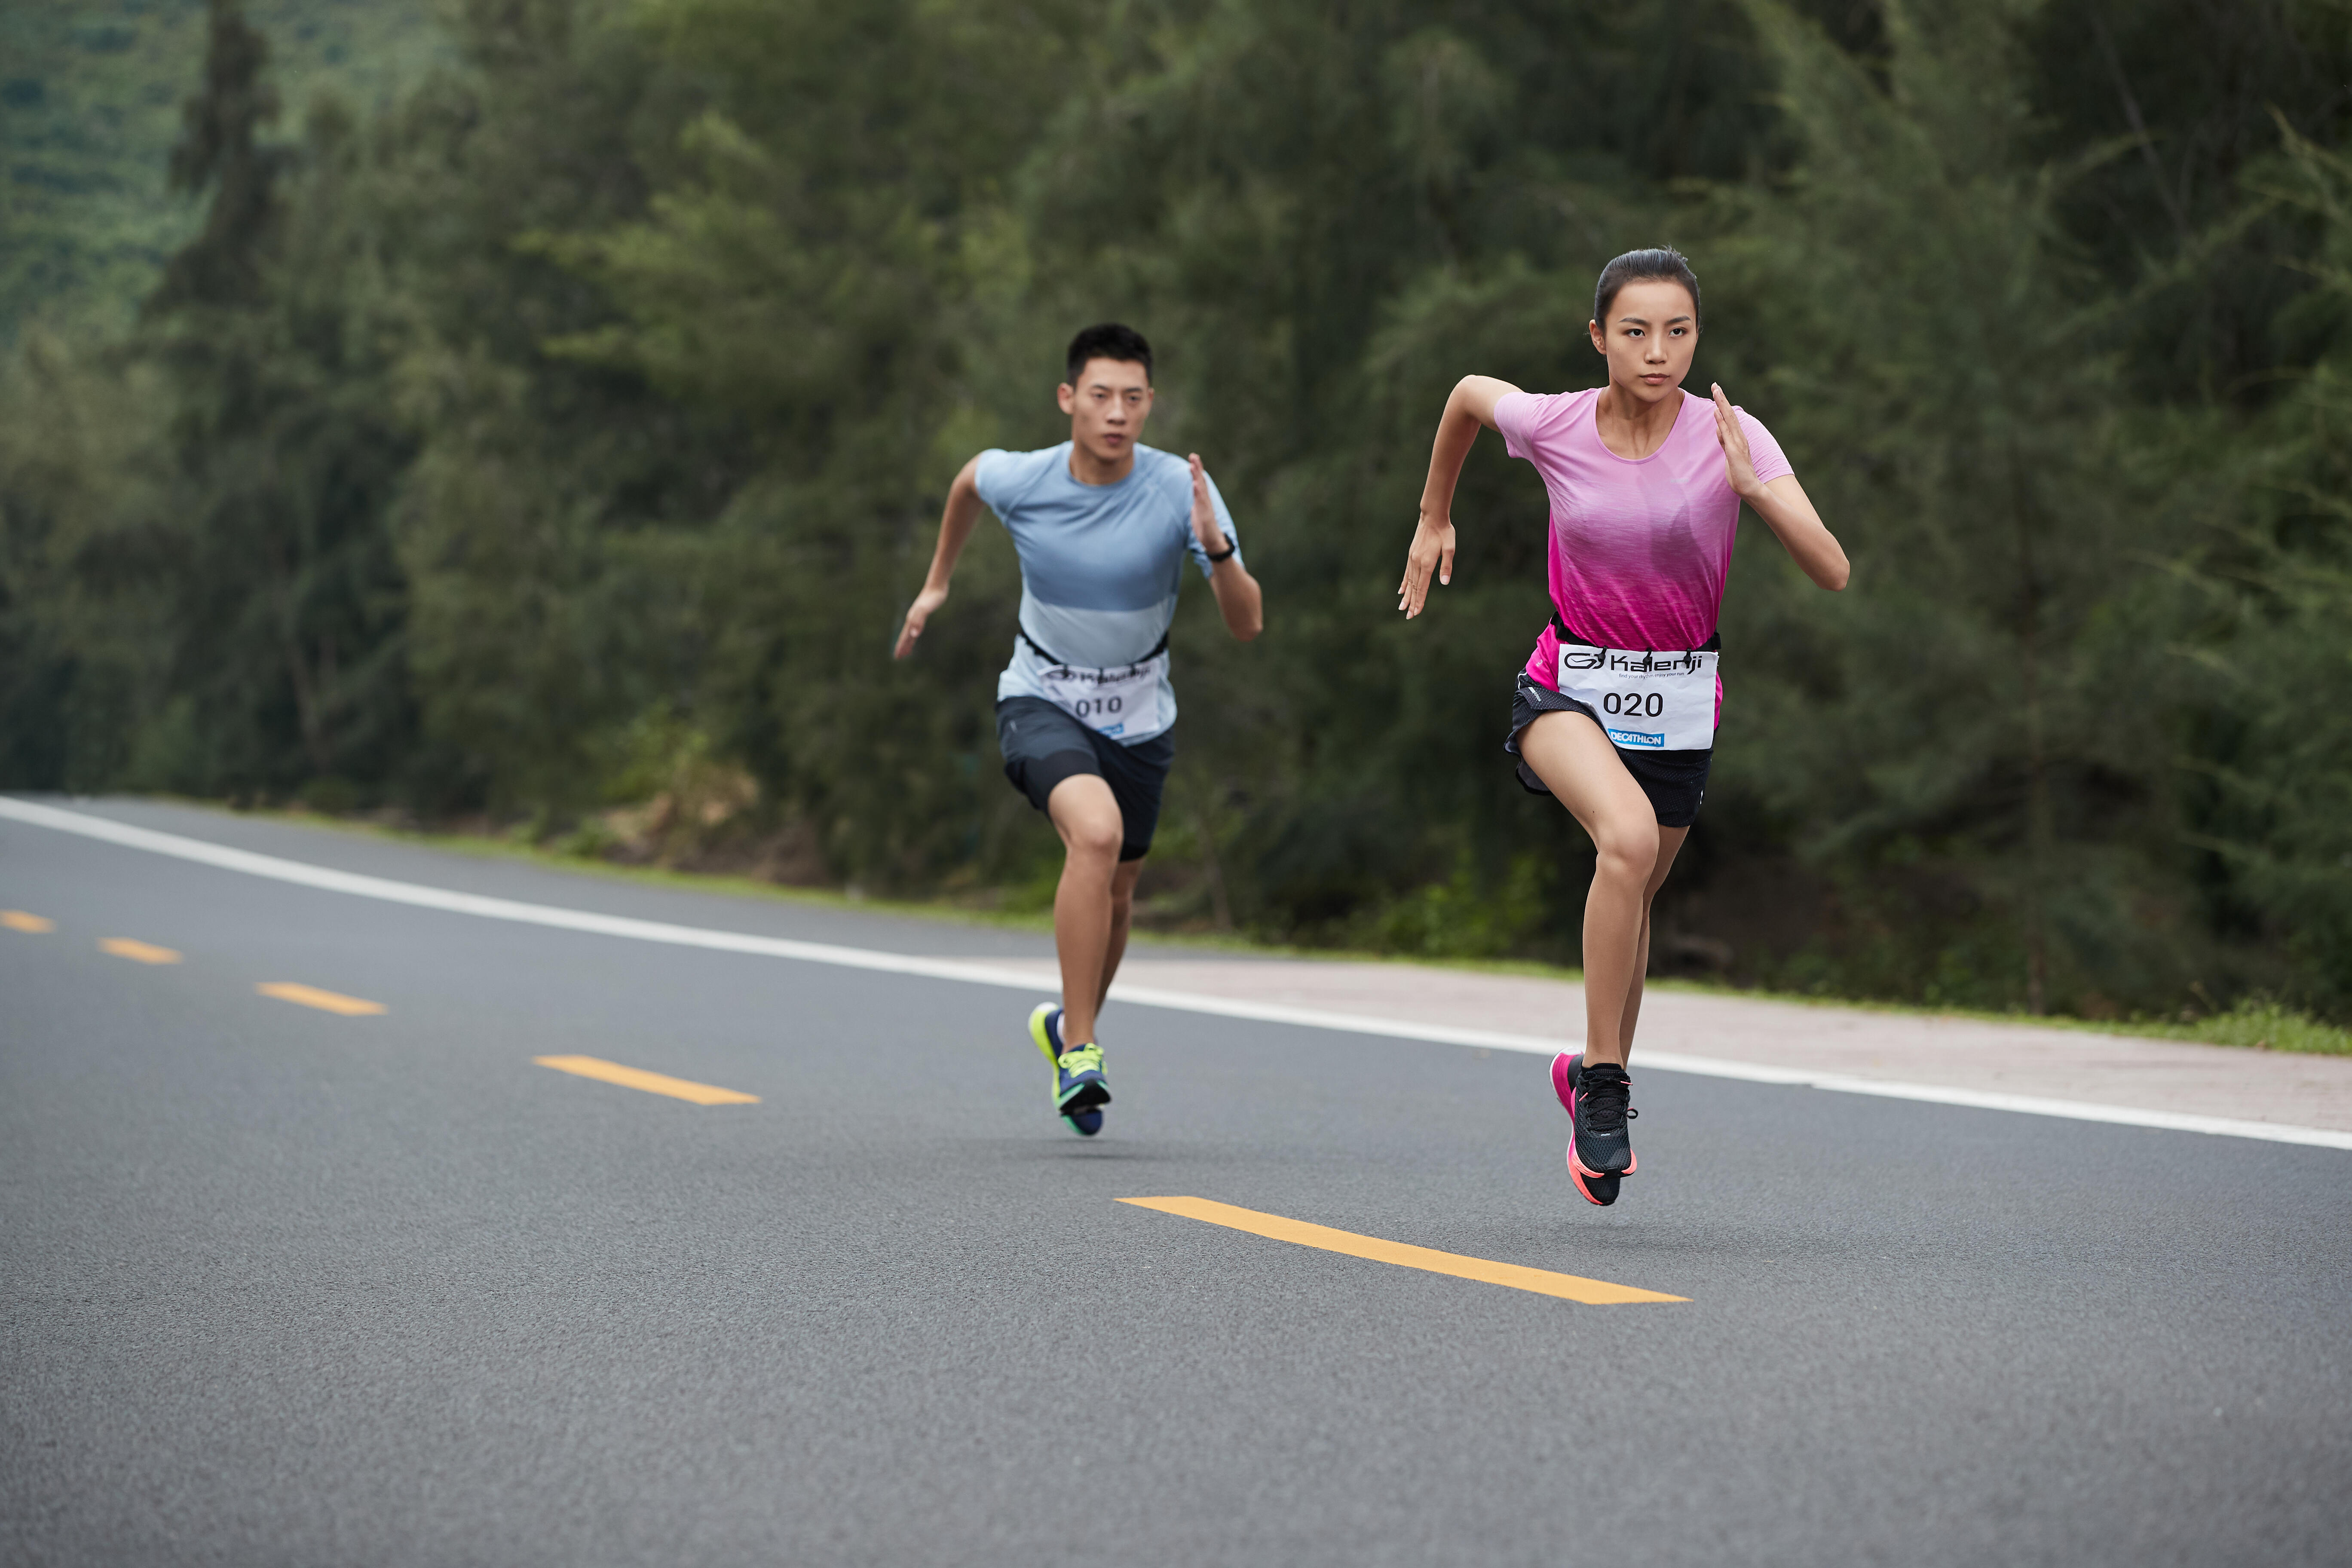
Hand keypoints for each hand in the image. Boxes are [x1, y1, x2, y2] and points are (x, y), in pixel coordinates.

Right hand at [893, 585, 947, 658]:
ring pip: (911, 632)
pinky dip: (915, 633)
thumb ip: (919, 621)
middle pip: (906, 636)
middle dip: (902, 647)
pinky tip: (916, 634)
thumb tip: (914, 635)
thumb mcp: (925, 610)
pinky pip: (917, 627)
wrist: (937, 586)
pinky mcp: (923, 614)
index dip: (901, 647)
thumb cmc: (932, 598)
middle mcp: (912, 619)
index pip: (905, 637)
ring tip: (907, 650)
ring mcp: (917, 616)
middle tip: (898, 657)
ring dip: (908, 642)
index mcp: (911, 620)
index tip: (897, 657)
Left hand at [1187, 453, 1223, 553]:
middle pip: (1201, 481)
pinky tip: (1195, 484)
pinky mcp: (1206, 515)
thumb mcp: (1198, 510)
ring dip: (1197, 477)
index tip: (1193, 458)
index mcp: (1202, 499)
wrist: (1212, 540)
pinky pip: (1201, 502)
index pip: (1199, 481)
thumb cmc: (1204, 526)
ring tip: (1192, 466)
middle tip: (1193, 455)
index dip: (1196, 470)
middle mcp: (1205, 500)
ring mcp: (1206, 507)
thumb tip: (1196, 495)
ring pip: (1201, 489)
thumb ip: (1197, 501)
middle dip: (1197, 468)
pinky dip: (1198, 492)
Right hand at [1396, 511, 1456, 617]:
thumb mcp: (1449, 548)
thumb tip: (1444, 583)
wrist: (1432, 517)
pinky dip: (1404, 583)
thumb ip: (1446, 566)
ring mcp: (1412, 559)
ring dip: (1406, 596)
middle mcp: (1417, 563)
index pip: (1423, 587)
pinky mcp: (1411, 555)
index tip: (1416, 613)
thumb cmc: (1444, 532)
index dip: (1420, 601)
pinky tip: (1401, 591)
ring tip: (1402, 607)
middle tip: (1408, 616)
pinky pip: (1406, 573)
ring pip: (1408, 581)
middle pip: (1414, 587)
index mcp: (1427, 563)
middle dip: (1411, 602)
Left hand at [1711, 383, 1762, 499]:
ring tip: (1716, 392)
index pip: (1729, 417)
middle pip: (1729, 414)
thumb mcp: (1728, 452)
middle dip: (1722, 399)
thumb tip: (1718, 428)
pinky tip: (1717, 412)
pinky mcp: (1734, 452)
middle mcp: (1739, 437)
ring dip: (1722, 405)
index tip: (1717, 391)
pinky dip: (1721, 422)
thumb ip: (1724, 440)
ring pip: (1729, 420)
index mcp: (1737, 437)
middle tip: (1715, 385)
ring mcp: (1738, 443)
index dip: (1723, 404)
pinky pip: (1726, 434)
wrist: (1749, 487)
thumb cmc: (1739, 471)